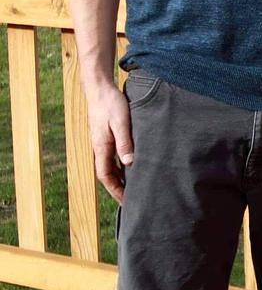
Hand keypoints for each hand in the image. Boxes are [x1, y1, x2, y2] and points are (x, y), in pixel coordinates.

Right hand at [85, 81, 133, 203]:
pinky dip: (120, 165)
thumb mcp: (120, 123)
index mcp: (101, 147)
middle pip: (107, 174)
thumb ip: (124, 142)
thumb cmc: (111, 103)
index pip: (105, 176)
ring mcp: (101, 142)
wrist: (100, 88)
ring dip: (119, 177)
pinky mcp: (106, 136)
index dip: (115, 190)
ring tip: (133, 187)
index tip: (126, 202)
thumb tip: (129, 163)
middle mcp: (99, 148)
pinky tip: (131, 166)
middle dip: (118, 188)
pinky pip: (112, 156)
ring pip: (110, 166)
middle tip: (133, 199)